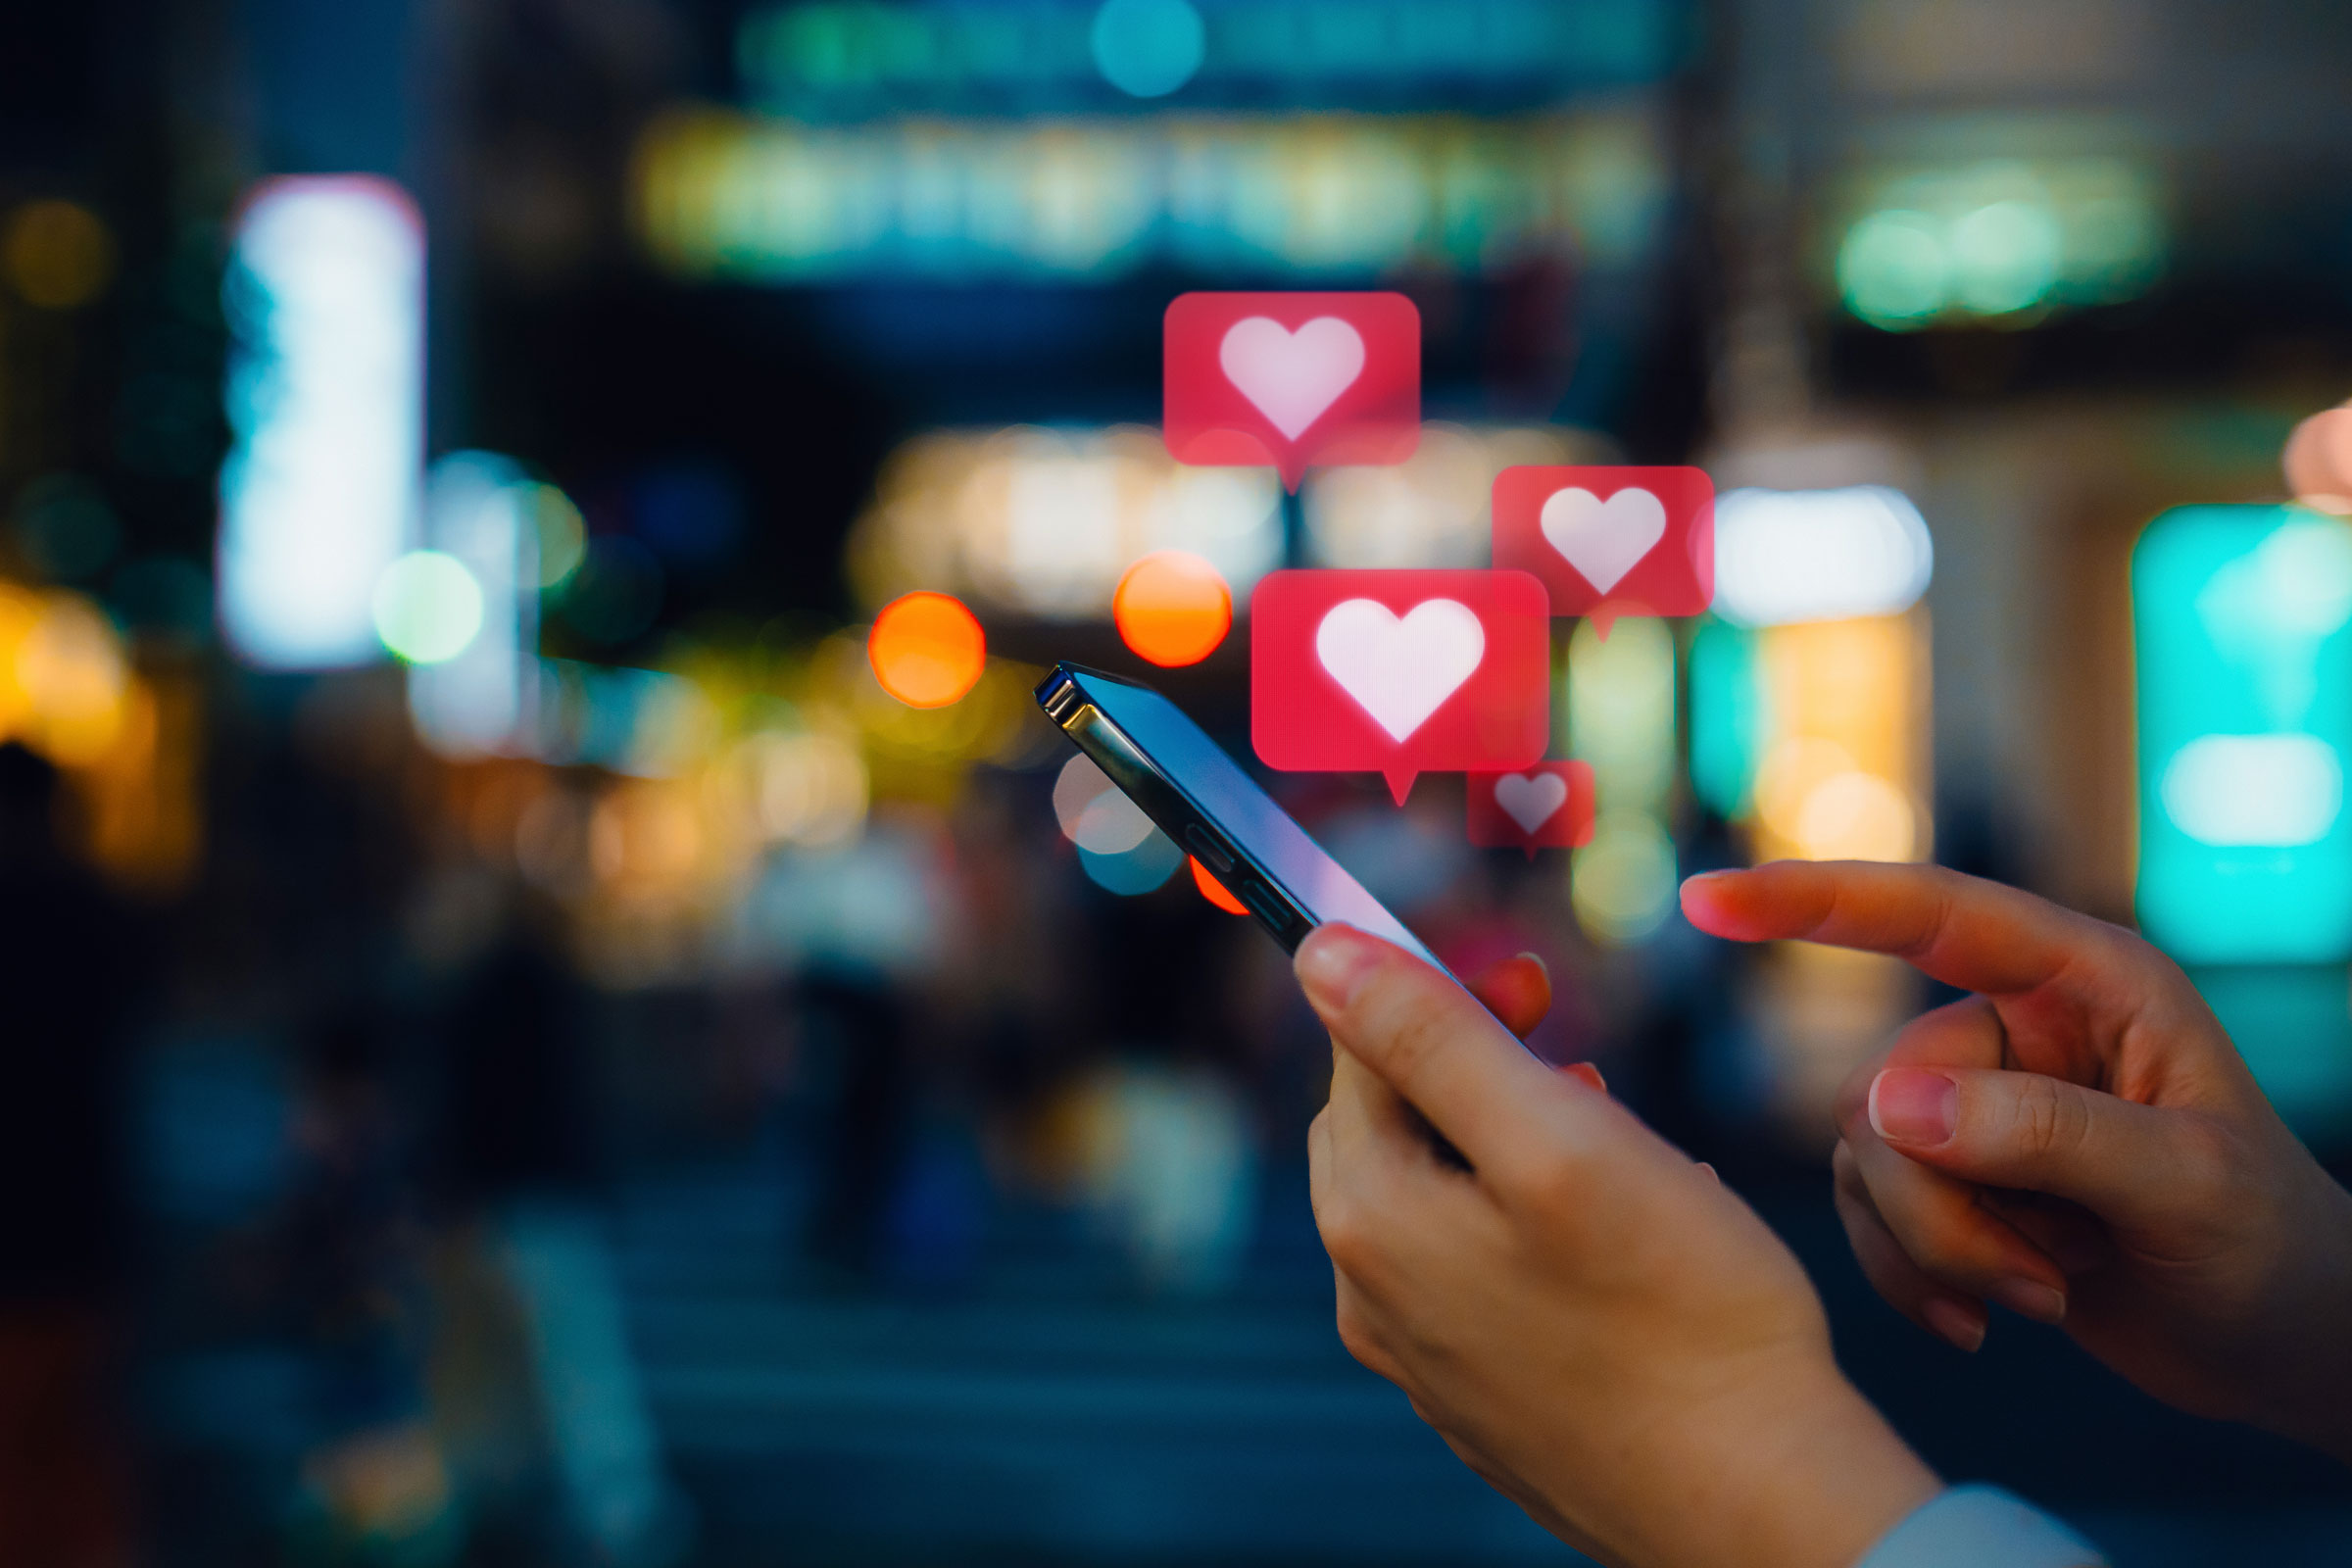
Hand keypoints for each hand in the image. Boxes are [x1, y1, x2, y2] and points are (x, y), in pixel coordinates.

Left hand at [1299, 924, 1938, 1567]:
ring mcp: (1425, 1358)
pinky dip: (1539, 1229)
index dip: (1446, 992)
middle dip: (1477, 1070)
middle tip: (1582, 1065)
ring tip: (1622, 1153)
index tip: (1538, 985)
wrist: (1757, 1504)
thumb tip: (1318, 953)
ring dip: (1519, 1148)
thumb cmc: (1678, 1314)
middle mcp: (1371, 1295)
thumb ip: (1429, 1036)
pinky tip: (1627, 1242)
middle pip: (1393, 1124)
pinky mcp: (1483, 1399)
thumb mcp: (1556, 1134)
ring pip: (1445, 1198)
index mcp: (1371, 1217)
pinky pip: (1484, 1274)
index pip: (1362, 1051)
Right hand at [1682, 861, 2351, 1462]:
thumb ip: (2046, 1135)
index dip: (1814, 899)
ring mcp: (1979, 1106)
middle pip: (1887, 1088)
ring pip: (1868, 1160)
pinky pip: (1869, 1215)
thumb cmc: (2271, 1251)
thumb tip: (1888, 1104)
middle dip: (1945, 1205)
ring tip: (2045, 1295)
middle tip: (2045, 1278)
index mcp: (2088, 981)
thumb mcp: (2184, 1188)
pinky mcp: (1954, 1181)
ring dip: (1943, 1250)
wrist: (2279, 1350)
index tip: (1709, 899)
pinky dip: (1918, 1279)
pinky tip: (1991, 1326)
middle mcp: (2019, 1028)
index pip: (1932, 912)